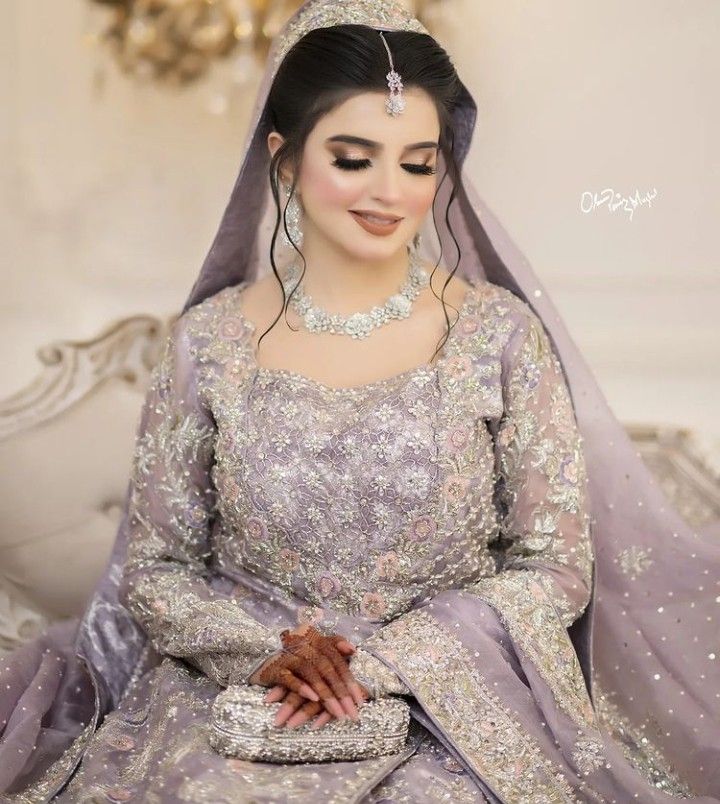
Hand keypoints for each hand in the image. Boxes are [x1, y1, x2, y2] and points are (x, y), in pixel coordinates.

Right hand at [248, 624, 365, 724]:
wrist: (260, 650)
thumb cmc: (294, 653)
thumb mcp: (315, 646)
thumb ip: (334, 645)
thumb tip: (353, 650)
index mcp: (317, 642)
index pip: (338, 663)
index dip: (350, 682)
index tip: (360, 703)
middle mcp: (304, 646)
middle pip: (328, 670)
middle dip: (341, 694)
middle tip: (351, 715)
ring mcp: (289, 656)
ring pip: (312, 675)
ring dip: (326, 695)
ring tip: (338, 714)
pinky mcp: (275, 668)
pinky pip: (290, 678)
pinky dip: (301, 687)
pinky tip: (312, 698)